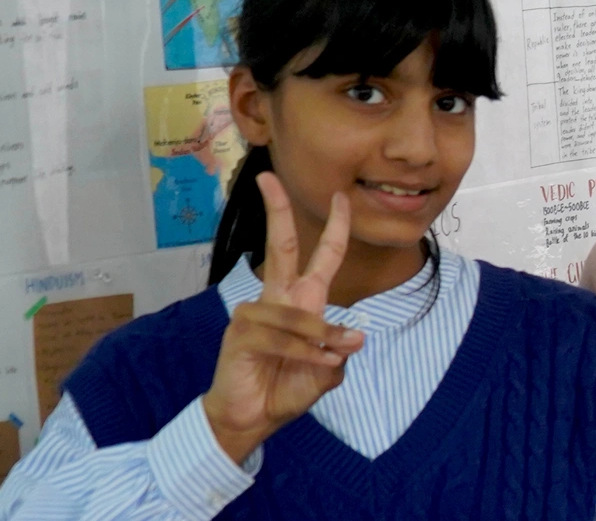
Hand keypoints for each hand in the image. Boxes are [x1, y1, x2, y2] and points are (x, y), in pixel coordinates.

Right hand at [201, 172, 364, 462]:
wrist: (253, 417)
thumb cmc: (287, 388)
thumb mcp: (328, 372)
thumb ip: (340, 351)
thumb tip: (354, 336)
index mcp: (301, 301)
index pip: (321, 257)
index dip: (334, 228)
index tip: (341, 197)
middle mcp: (277, 299)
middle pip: (278, 247)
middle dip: (277, 212)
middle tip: (268, 178)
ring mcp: (255, 312)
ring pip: (298, 314)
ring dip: (320, 340)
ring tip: (329, 359)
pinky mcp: (240, 332)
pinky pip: (281, 336)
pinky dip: (304, 352)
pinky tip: (315, 364)